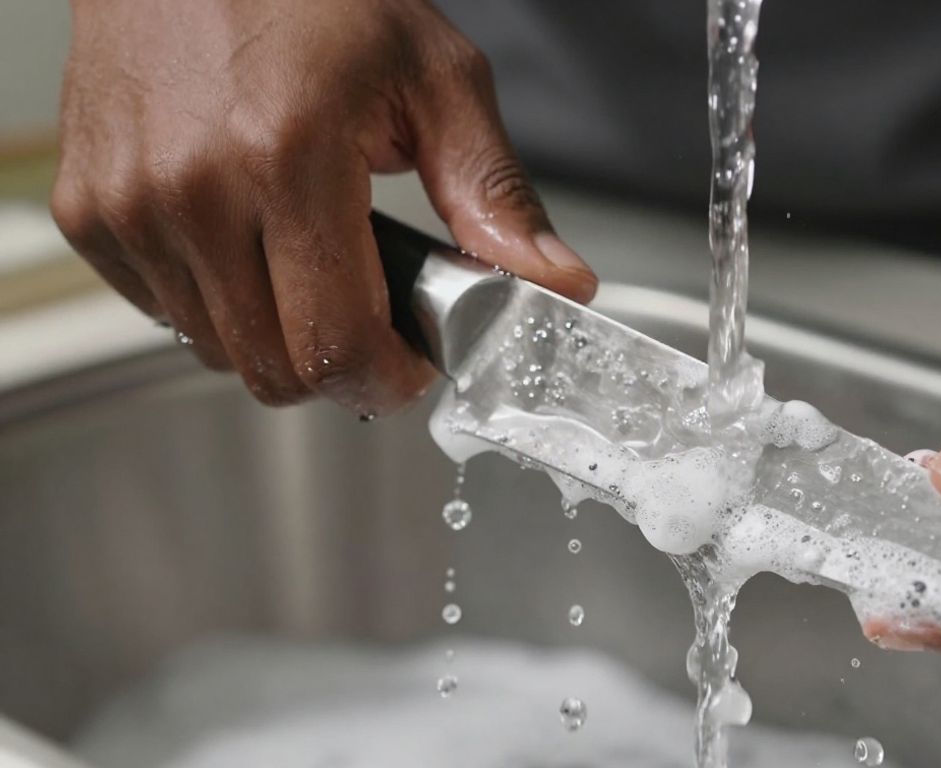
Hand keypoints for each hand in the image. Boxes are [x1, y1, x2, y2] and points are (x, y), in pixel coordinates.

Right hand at [52, 0, 596, 415]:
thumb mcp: (433, 77)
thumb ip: (494, 194)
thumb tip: (555, 281)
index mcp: (286, 157)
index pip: (336, 346)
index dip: (389, 378)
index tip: (414, 363)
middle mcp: (190, 190)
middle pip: (276, 370)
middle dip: (341, 365)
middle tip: (374, 315)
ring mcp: (127, 206)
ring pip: (219, 352)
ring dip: (278, 333)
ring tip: (311, 259)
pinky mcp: (88, 213)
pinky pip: (164, 314)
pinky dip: (217, 302)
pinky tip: (248, 241)